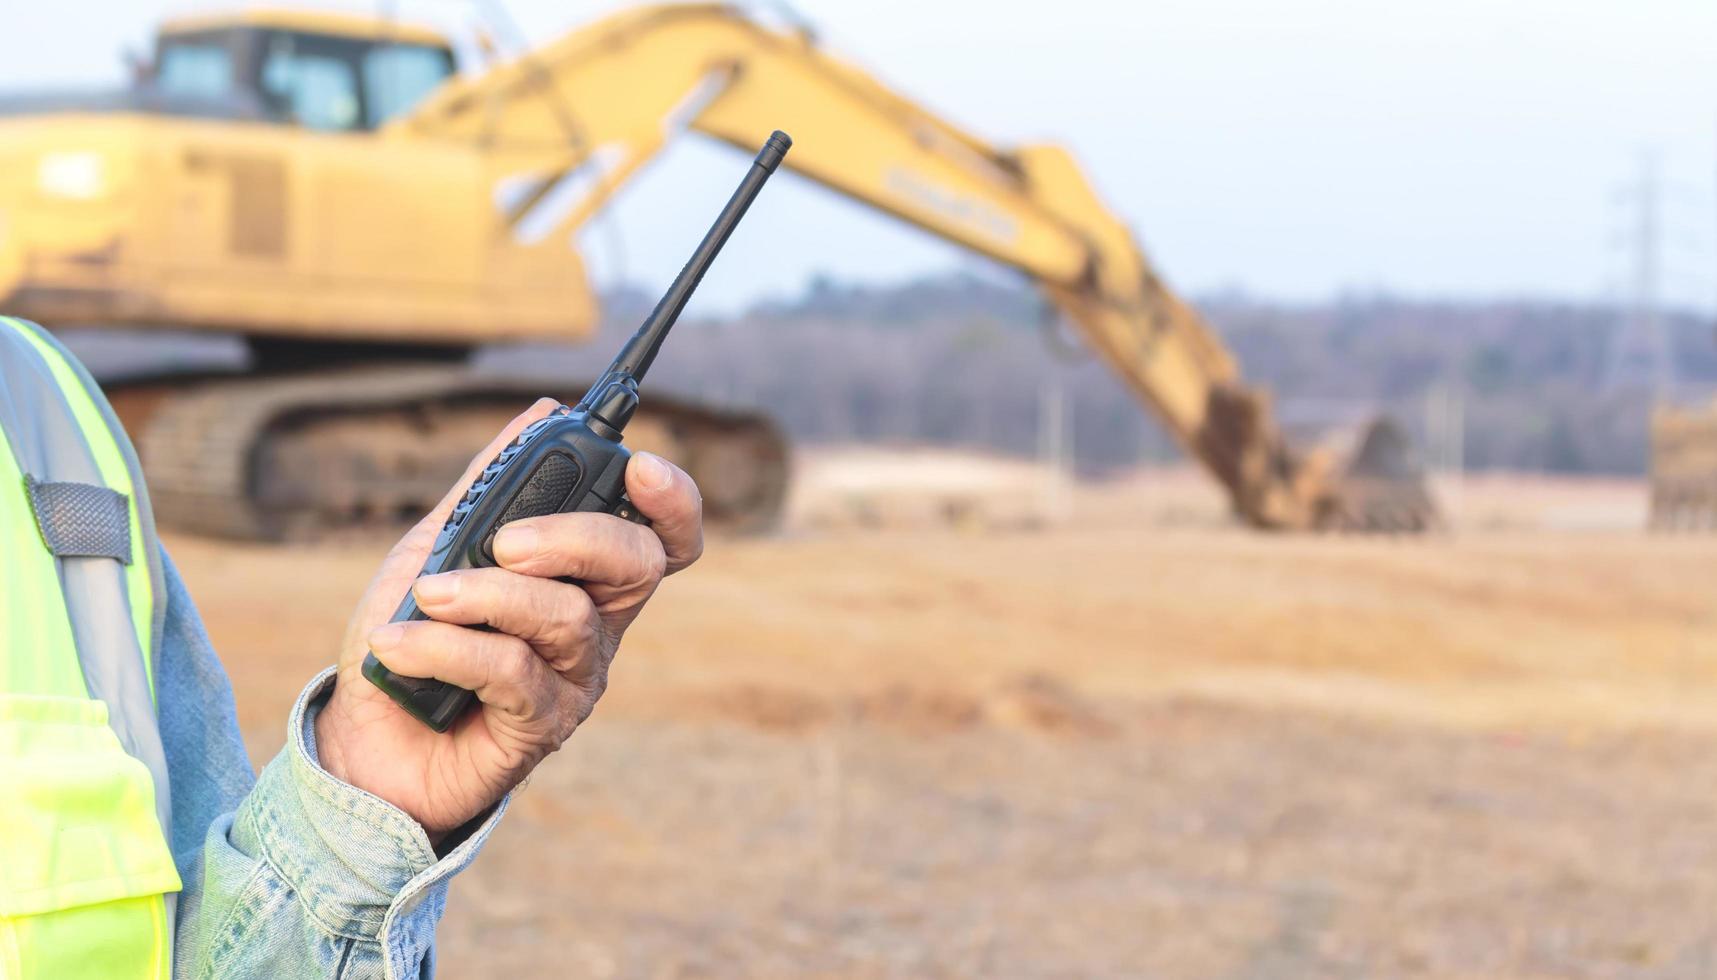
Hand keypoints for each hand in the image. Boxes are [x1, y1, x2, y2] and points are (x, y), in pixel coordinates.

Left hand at [314, 399, 703, 838]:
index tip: (638, 466)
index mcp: (585, 575)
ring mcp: (574, 677)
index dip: (671, 500)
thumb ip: (490, 486)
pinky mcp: (541, 726)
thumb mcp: (438, 545)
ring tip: (427, 595)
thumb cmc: (411, 637)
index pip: (661, 534)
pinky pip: (512, 670)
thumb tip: (544, 408)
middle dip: (576, 536)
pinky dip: (447, 646)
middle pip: (638, 564)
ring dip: (487, 595)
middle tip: (506, 541)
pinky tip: (397, 644)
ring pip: (565, 615)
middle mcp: (597, 624)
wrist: (362, 740)